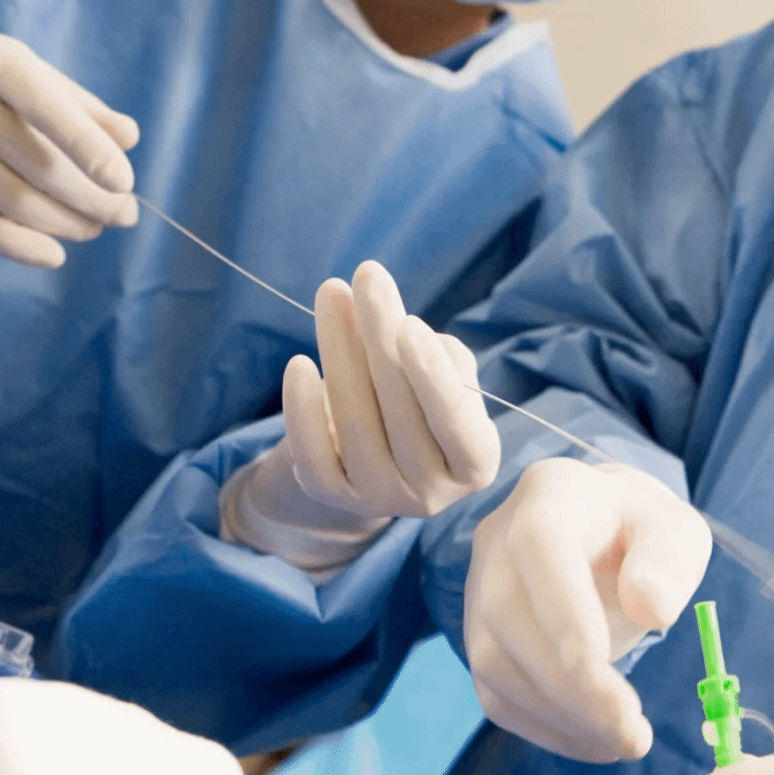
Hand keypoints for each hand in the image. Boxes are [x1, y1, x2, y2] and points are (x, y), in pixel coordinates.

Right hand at [0, 30, 140, 267]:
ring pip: (13, 201)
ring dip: (65, 223)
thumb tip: (129, 139)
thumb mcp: (29, 72)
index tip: (123, 181)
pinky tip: (54, 254)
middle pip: (37, 165)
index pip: (46, 107)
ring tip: (96, 227)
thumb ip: (80, 106)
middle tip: (126, 214)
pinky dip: (20, 246)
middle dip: (91, 198)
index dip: (87, 147)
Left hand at [221, 261, 500, 570]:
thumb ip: (440, 356)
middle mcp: (431, 492)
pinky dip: (302, 409)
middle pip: (400, 412)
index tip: (409, 323)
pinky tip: (299, 364)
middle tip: (367, 277)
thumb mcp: (447, 379)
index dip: (433, 375)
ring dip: (340, 350)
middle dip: (381, 336)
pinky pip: (313, 454)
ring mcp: (380, 498)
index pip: (456, 422)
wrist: (376, 454)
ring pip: (355, 423)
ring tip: (332, 293)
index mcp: (474, 464)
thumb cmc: (423, 400)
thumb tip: (397, 330)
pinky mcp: (333, 495)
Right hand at [464, 457, 709, 762]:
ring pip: (492, 663)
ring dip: (558, 717)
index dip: (567, 622)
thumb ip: (669, 560)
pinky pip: (493, 692)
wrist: (600, 530)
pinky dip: (543, 728)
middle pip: (507, 617)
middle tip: (633, 736)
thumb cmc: (642, 531)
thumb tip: (648, 607)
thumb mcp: (676, 529)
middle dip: (570, 690)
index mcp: (549, 495)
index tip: (615, 692)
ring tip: (623, 741)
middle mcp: (497, 538)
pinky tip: (593, 740)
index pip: (539, 550)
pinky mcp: (478, 634)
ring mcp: (478, 587)